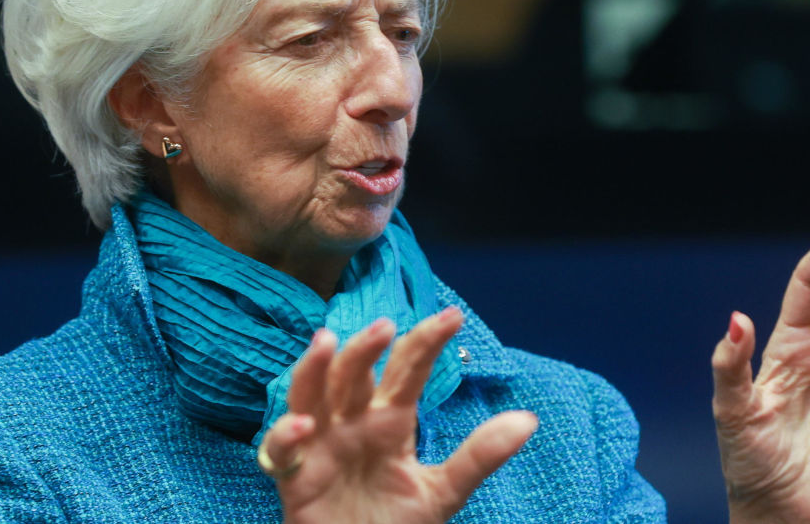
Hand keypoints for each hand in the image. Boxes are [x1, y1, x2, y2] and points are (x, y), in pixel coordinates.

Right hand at [259, 307, 538, 523]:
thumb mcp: (444, 492)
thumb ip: (479, 456)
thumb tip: (529, 420)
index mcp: (391, 420)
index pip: (408, 370)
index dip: (427, 342)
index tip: (454, 317)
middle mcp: (353, 423)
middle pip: (354, 373)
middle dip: (365, 347)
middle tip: (385, 325)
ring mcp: (321, 445)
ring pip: (309, 394)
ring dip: (314, 367)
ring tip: (325, 341)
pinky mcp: (295, 476)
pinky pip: (280, 449)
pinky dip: (285, 434)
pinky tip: (304, 426)